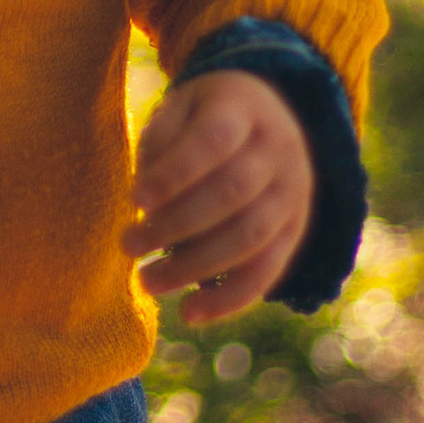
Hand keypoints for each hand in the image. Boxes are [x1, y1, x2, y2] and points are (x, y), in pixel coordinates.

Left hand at [124, 68, 313, 325]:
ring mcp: (294, 191)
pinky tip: (190, 313)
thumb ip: (161, 145)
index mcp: (244, 108)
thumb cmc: (202, 116)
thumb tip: (147, 205)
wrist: (267, 115)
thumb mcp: (178, 109)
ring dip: (195, 266)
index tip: (134, 199)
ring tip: (146, 280)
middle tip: (127, 245)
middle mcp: (279, 149)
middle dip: (175, 225)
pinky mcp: (296, 230)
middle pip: (232, 192)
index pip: (213, 140)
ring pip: (250, 236)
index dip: (175, 172)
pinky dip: (229, 298)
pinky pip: (269, 270)